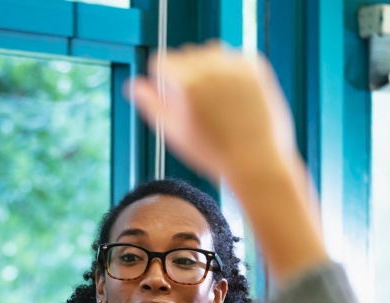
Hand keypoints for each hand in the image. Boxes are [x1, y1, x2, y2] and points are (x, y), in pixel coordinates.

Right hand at [128, 43, 297, 186]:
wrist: (257, 162)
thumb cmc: (214, 154)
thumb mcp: (174, 133)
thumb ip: (150, 104)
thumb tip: (132, 86)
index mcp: (186, 83)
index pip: (161, 62)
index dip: (163, 80)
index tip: (173, 96)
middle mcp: (211, 69)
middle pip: (185, 54)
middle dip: (186, 73)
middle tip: (198, 104)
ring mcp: (236, 66)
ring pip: (210, 52)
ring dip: (208, 68)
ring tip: (216, 100)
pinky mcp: (256, 68)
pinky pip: (235, 58)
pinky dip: (231, 71)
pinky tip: (233, 96)